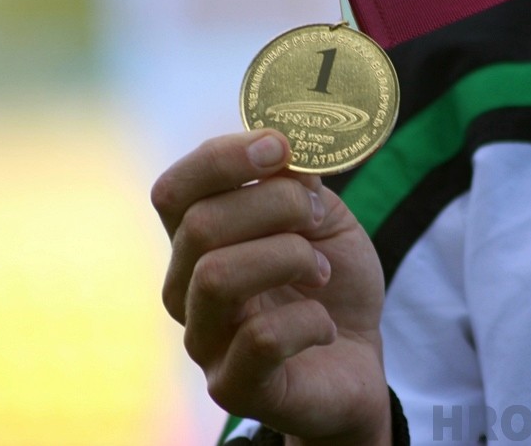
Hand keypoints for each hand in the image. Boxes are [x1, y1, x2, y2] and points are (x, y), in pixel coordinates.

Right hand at [151, 129, 390, 444]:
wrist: (357, 355)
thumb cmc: (330, 281)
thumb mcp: (320, 217)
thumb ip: (295, 182)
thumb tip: (281, 143)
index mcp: (197, 242)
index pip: (173, 191)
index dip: (221, 159)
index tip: (279, 146)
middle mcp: (185, 289)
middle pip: (200, 225)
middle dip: (276, 205)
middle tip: (316, 217)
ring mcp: (203, 340)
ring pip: (218, 277)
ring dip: (288, 258)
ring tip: (321, 271)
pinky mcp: (232, 386)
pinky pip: (261, 338)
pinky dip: (309, 321)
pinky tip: (325, 326)